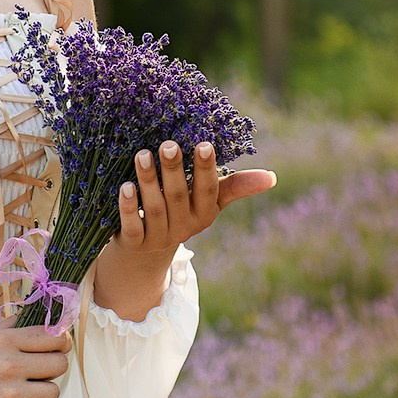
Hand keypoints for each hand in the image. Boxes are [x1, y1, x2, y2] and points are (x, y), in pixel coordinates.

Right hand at [0, 327, 71, 397]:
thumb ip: (7, 334)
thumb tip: (30, 321)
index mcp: (2, 341)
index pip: (52, 337)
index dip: (60, 344)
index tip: (58, 349)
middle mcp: (9, 365)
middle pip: (60, 364)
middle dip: (52, 370)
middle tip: (38, 376)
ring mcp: (10, 394)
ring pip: (53, 392)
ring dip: (41, 396)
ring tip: (21, 396)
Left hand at [91, 140, 276, 320]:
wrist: (145, 254)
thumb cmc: (182, 213)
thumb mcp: (209, 202)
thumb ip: (236, 186)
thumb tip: (272, 177)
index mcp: (203, 214)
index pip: (207, 191)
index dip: (206, 169)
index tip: (203, 144)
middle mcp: (182, 227)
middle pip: (178, 196)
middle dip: (173, 170)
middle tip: (167, 144)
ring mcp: (157, 237)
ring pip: (153, 208)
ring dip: (148, 181)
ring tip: (142, 155)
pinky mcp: (133, 243)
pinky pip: (132, 226)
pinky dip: (128, 207)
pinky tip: (124, 186)